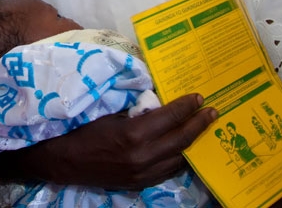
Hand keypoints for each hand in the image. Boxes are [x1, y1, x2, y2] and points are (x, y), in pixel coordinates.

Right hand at [65, 93, 216, 188]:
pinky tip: (183, 148)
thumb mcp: (113, 116)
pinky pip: (169, 170)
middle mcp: (144, 156)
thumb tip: (161, 105)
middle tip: (212, 112)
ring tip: (202, 129)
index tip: (199, 97)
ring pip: (179, 157)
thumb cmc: (87, 132)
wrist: (69, 162)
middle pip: (182, 138)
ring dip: (192, 141)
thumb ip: (140, 114)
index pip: (171, 117)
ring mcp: (145, 173)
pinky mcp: (142, 183)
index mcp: (135, 134)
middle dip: (199, 123)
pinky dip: (179, 157)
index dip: (187, 106)